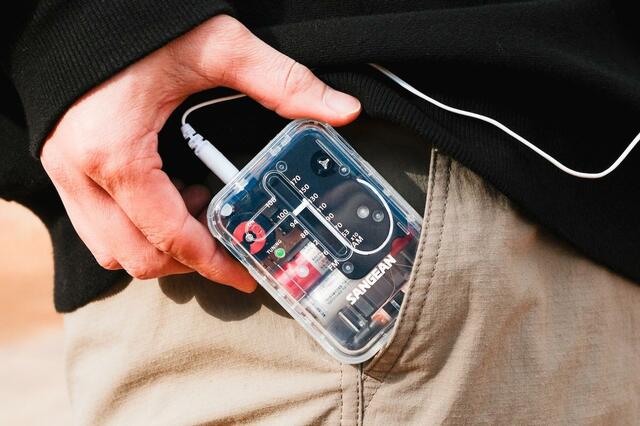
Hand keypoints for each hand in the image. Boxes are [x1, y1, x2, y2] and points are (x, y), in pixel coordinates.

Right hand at [40, 15, 360, 291]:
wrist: (84, 9)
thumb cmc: (143, 23)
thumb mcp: (218, 46)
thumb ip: (281, 81)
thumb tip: (342, 111)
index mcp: (116, 152)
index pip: (169, 236)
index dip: (213, 265)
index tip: (244, 276)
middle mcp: (80, 172)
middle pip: (137, 257)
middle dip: (189, 261)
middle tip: (227, 238)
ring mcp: (64, 173)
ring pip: (111, 250)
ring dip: (160, 246)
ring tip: (197, 207)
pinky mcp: (62, 167)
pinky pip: (96, 226)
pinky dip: (136, 227)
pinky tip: (167, 193)